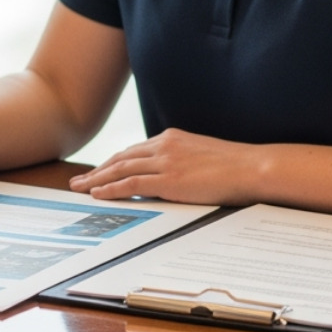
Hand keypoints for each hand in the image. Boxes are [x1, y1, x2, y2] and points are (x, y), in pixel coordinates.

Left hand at [68, 128, 264, 205]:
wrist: (252, 168)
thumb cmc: (234, 167)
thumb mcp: (201, 157)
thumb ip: (181, 162)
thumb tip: (170, 177)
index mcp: (171, 138)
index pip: (133, 151)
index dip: (113, 162)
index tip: (99, 171)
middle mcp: (164, 145)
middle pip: (121, 158)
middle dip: (98, 170)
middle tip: (79, 180)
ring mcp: (165, 161)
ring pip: (120, 169)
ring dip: (97, 179)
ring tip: (80, 188)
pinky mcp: (169, 178)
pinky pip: (131, 183)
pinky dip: (111, 188)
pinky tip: (98, 193)